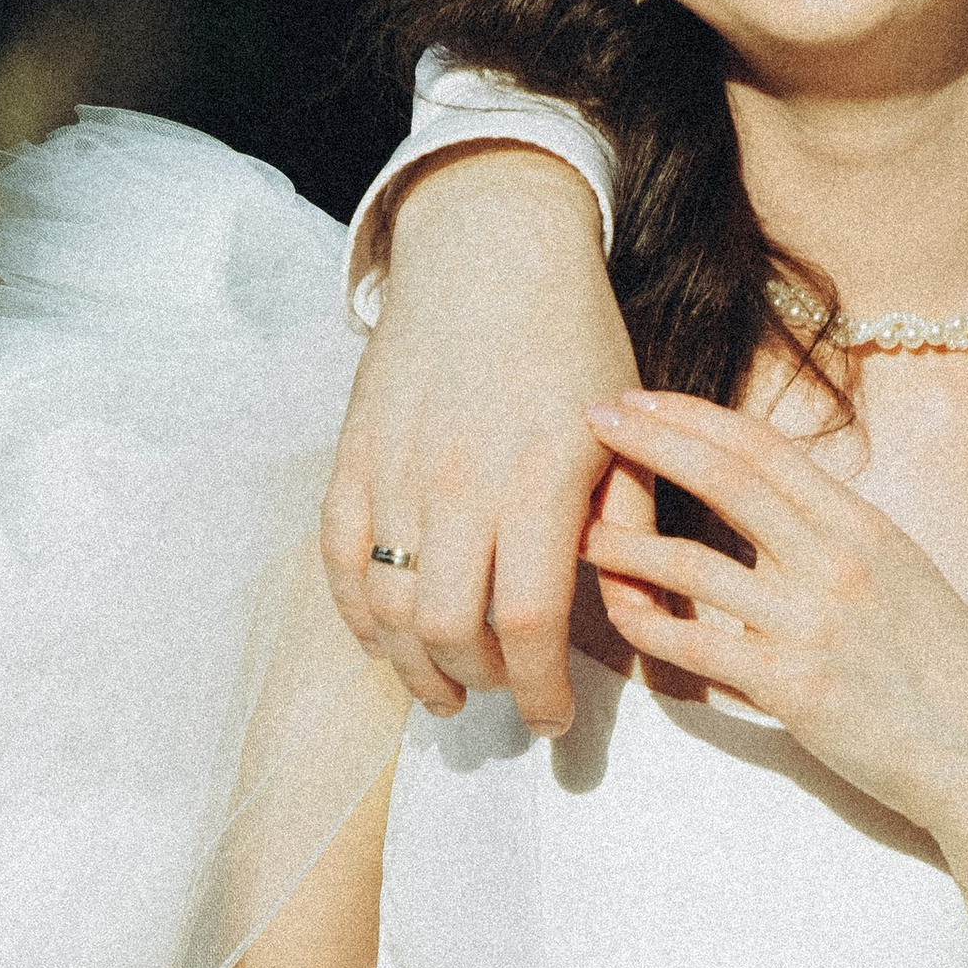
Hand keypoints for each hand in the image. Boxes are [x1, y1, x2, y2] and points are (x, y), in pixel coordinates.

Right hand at [320, 147, 643, 733]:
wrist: (488, 250)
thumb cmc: (574, 340)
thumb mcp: (627, 429)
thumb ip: (628, 523)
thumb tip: (627, 609)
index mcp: (539, 479)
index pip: (527, 620)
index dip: (539, 688)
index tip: (554, 718)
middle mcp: (460, 482)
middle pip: (447, 629)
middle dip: (479, 682)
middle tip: (504, 693)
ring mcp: (396, 471)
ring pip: (386, 607)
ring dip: (415, 666)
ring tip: (447, 687)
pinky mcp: (354, 456)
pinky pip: (339, 561)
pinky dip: (358, 616)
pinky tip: (387, 639)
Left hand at [580, 390, 967, 877]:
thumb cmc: (949, 673)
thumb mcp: (905, 579)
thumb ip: (840, 539)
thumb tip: (783, 508)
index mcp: (866, 526)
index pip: (765, 447)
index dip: (693, 416)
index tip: (641, 400)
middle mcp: (838, 561)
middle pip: (724, 478)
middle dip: (647, 442)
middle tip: (589, 419)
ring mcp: (812, 624)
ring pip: (692, 564)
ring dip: (624, 541)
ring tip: (577, 527)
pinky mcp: (791, 688)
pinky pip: (694, 648)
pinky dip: (646, 626)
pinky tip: (618, 613)